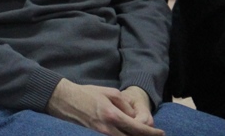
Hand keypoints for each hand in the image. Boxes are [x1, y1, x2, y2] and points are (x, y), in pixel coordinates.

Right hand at [46, 79, 163, 135]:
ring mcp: (100, 134)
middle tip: (154, 135)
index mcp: (112, 115)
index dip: (152, 133)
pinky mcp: (95, 135)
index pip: (138, 129)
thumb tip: (134, 116)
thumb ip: (125, 105)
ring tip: (140, 133)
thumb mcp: (109, 92)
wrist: (63, 99)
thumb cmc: (86, 93)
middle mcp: (108, 128)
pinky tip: (127, 133)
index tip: (161, 133)